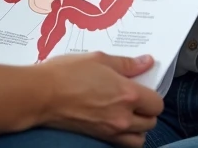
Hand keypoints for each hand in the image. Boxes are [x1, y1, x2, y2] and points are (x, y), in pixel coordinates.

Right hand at [37, 53, 163, 146]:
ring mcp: (111, 130)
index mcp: (128, 93)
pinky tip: (117, 124)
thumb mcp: (98, 59)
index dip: (152, 94)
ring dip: (139, 127)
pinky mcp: (99, 138)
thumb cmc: (66, 73)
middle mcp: (123, 116)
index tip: (142, 87)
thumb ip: (126, 63)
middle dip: (147, 110)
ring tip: (129, 114)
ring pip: (140, 137)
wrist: (40, 94)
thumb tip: (146, 62)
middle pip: (151, 121)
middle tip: (135, 99)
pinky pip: (124, 145)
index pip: (157, 102)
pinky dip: (126, 138)